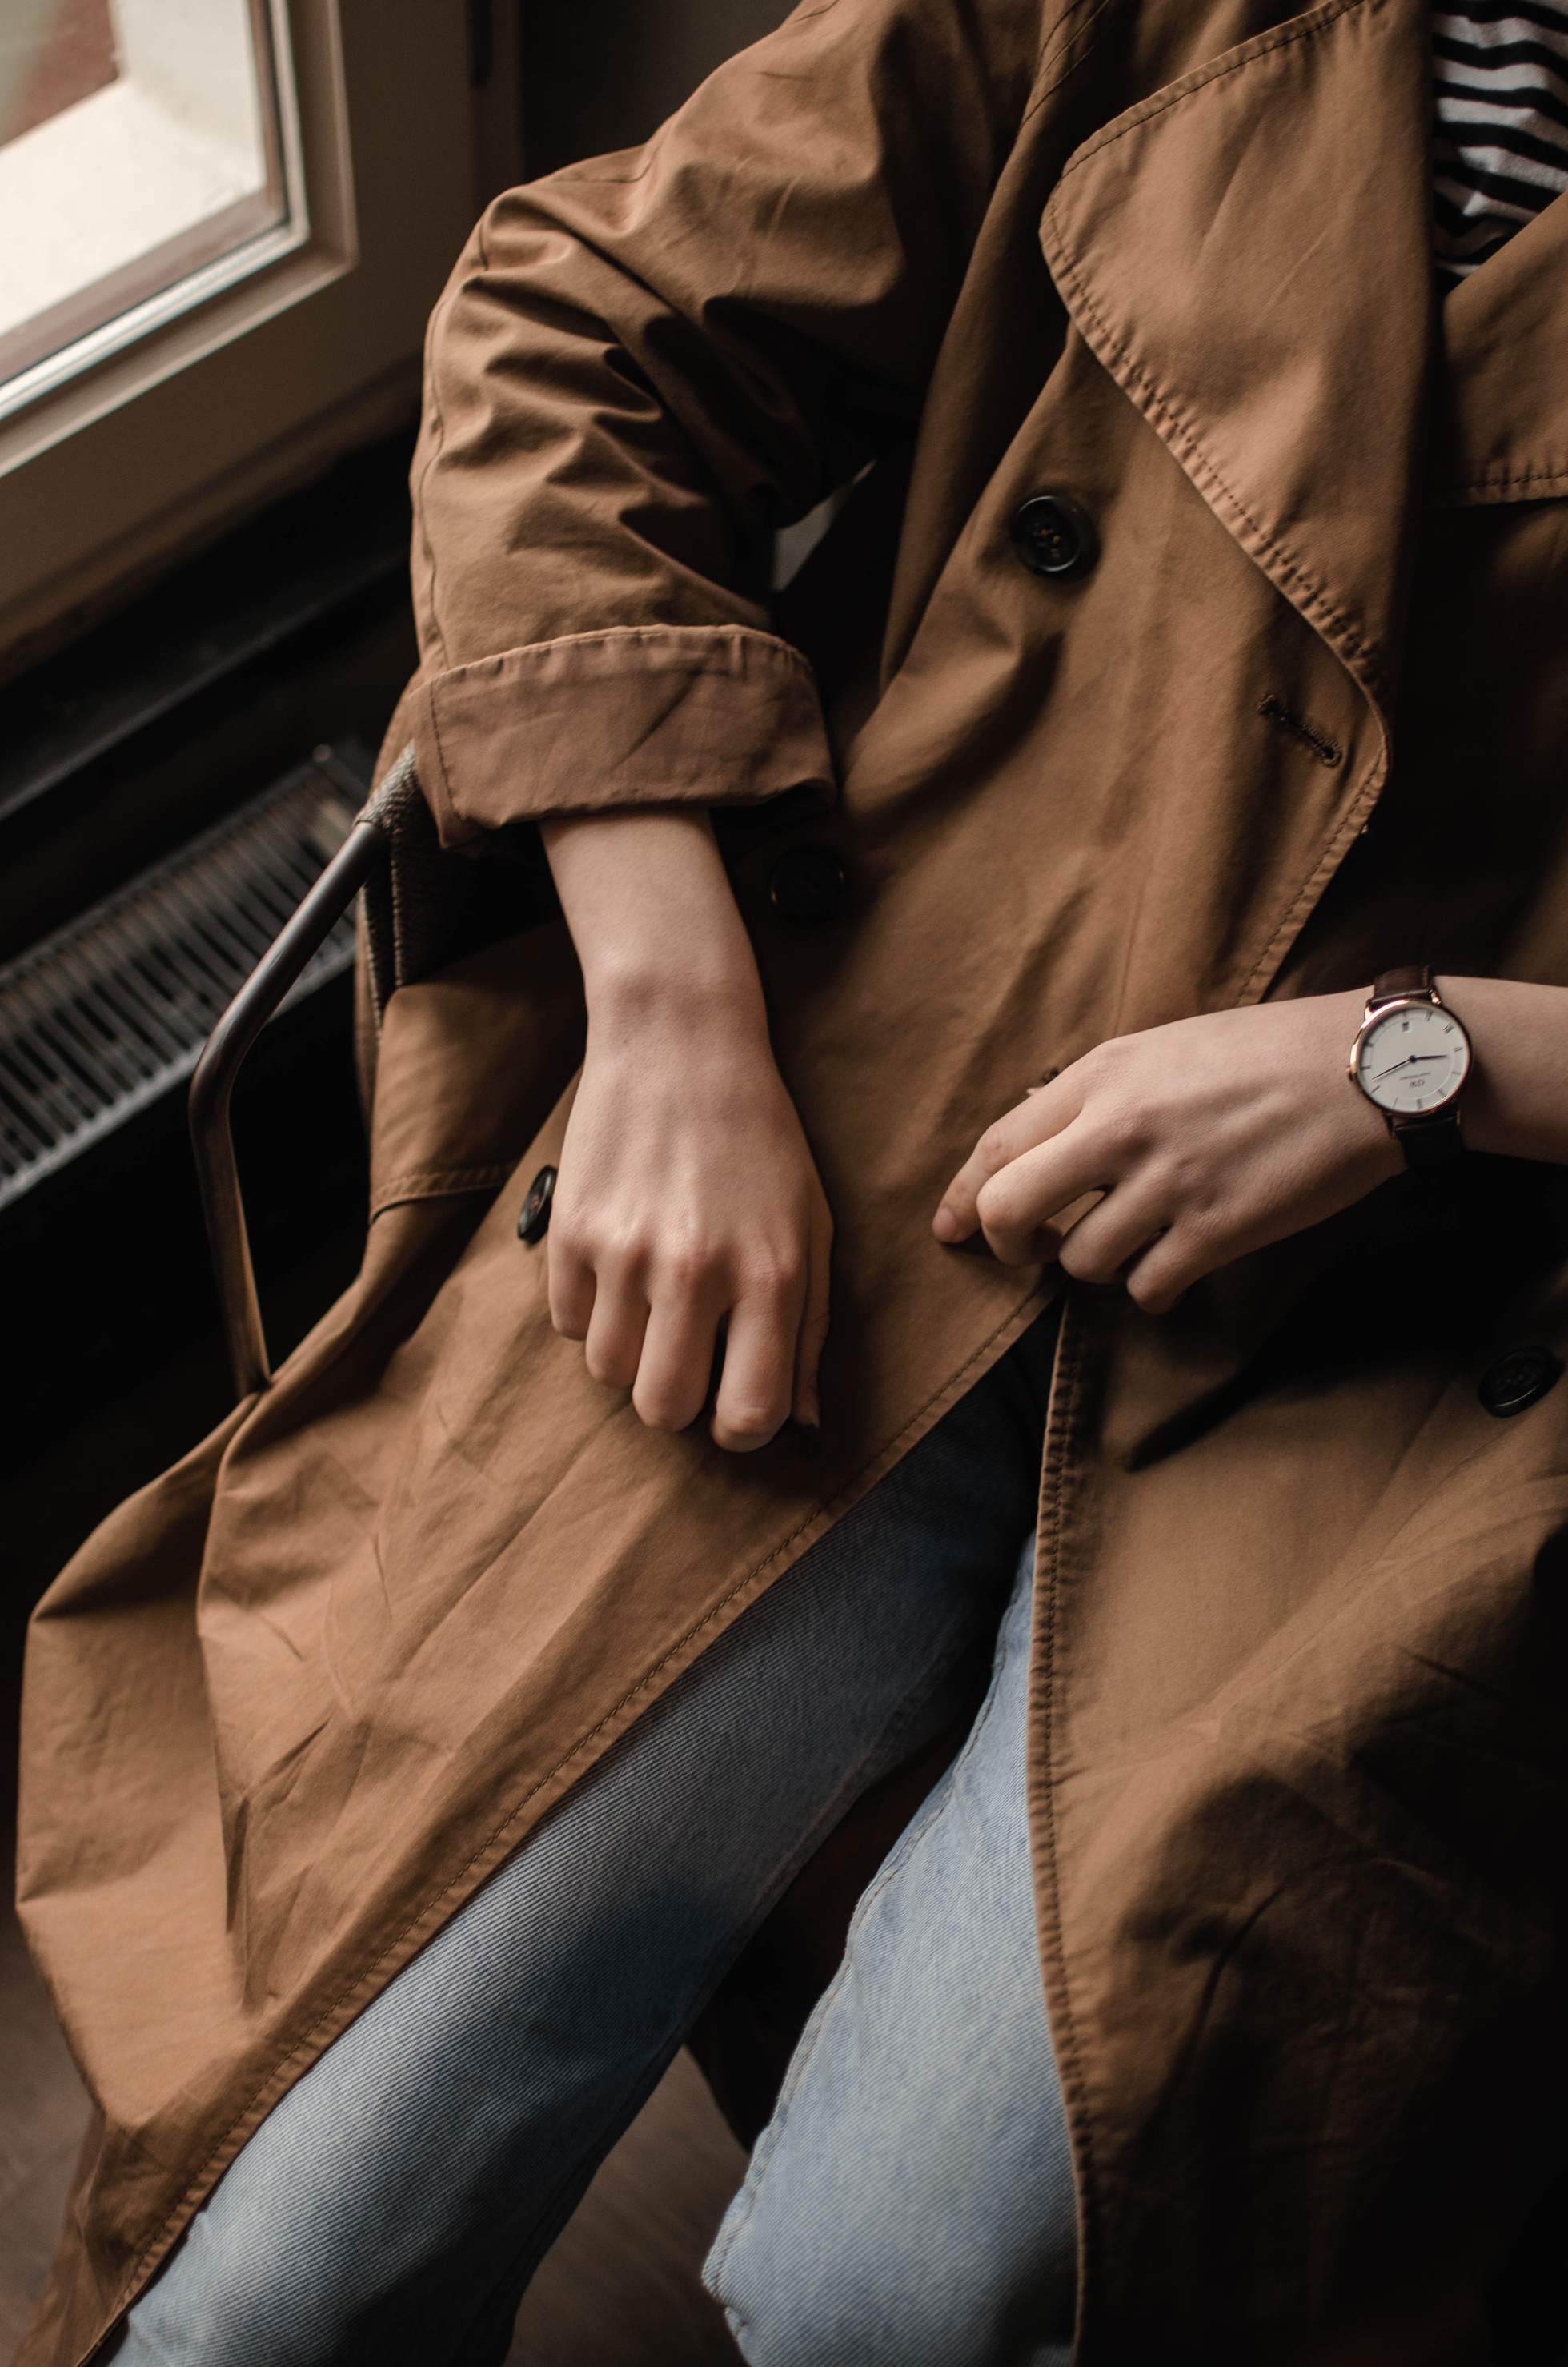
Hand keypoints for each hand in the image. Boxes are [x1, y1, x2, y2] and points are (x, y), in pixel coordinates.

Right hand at [542, 808, 830, 1449]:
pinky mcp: (568, 1231)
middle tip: (689, 1353)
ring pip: (607, 1373)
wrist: (681, 1044)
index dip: (742, 1427)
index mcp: (770, 1275)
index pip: (749, 1415)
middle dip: (677, 1398)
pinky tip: (619, 1261)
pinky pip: (566, 1323)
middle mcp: (695, 1270)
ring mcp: (624, 1252)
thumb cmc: (760, 1144)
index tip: (737, 1401)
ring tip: (654, 1300)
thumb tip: (801, 1427)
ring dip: (630, 1353)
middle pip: (663, 1410)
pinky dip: (590, 1310)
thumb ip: (807, 1333)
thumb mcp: (811, 1230)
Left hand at [933, 992, 1401, 1310]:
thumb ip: (1099, 1094)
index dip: (963, 1196)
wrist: (1365, 1070)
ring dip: (1098, 1265)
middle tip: (1034, 1253)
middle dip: (1009, 1246)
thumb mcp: (1164, 1048)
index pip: (997, 1144)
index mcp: (1102, 1076)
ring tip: (1136, 1242)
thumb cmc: (1266, 1054)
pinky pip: (1146, 1288)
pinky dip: (1153, 1289)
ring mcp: (1167, 1182)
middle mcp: (1121, 1127)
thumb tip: (1043, 1145)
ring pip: (1081, 1261)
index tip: (951, 1228)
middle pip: (1011, 1209)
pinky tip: (1178, 1266)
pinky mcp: (1215, 1230)